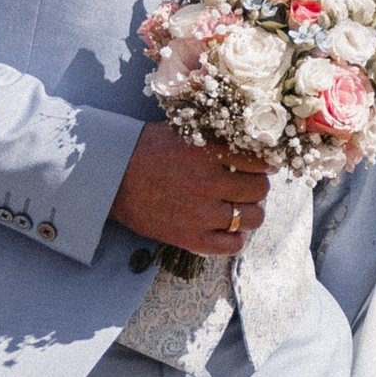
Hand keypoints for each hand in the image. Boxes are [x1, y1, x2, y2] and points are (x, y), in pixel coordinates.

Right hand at [113, 121, 269, 259]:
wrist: (110, 178)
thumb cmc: (146, 150)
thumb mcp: (183, 131)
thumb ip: (216, 136)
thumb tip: (252, 139)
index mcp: (208, 152)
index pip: (260, 160)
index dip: (266, 162)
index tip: (264, 164)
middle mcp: (208, 183)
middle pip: (260, 189)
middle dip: (257, 185)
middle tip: (247, 184)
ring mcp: (201, 214)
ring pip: (253, 217)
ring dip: (250, 211)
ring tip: (238, 205)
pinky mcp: (190, 238)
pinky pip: (232, 245)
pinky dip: (236, 237)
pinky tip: (227, 226)